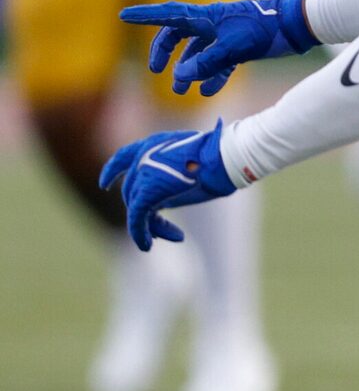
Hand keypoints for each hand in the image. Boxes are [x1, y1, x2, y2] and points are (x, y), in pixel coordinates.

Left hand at [99, 125, 237, 250]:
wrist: (222, 157)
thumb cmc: (220, 156)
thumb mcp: (192, 159)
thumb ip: (175, 173)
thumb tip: (177, 193)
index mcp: (151, 144)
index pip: (123, 158)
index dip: (112, 171)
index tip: (105, 184)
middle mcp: (141, 157)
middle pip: (132, 191)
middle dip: (146, 213)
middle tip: (161, 230)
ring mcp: (141, 175)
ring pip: (136, 207)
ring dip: (153, 227)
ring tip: (176, 237)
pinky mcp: (145, 194)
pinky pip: (136, 219)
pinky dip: (139, 234)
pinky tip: (147, 246)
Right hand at [122, 0, 316, 96]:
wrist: (295, 28)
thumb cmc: (263, 29)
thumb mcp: (232, 47)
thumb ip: (206, 63)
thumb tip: (180, 77)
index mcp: (205, 17)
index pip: (168, 15)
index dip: (145, 16)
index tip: (123, 16)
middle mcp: (211, 24)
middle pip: (177, 36)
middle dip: (164, 53)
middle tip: (157, 71)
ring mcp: (224, 36)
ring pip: (197, 54)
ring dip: (188, 71)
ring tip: (181, 90)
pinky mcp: (238, 48)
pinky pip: (217, 63)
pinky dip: (211, 77)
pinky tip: (206, 92)